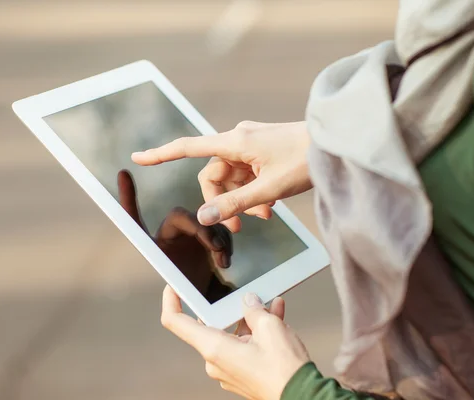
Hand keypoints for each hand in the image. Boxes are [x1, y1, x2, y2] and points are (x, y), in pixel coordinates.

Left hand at [117, 170, 233, 299]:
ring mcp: (193, 232)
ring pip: (207, 223)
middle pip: (185, 217)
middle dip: (201, 229)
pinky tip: (225, 262)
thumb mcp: (173, 282)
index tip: (123, 174)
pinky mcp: (212, 235)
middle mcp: (172, 233)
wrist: (211, 302)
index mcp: (156, 243)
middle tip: (213, 246)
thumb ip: (169, 273)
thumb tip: (153, 229)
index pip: (139, 218)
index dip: (128, 196)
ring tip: (222, 261)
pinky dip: (225, 244)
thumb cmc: (188, 291)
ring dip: (217, 240)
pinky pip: (220, 230)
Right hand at [132, 121, 311, 231]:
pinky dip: (252, 192)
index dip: (161, 155)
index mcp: (235, 142)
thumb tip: (204, 217)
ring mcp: (251, 145)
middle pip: (214, 175)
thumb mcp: (268, 190)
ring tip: (264, 216)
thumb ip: (234, 204)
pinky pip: (247, 175)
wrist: (336, 144)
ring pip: (232, 178)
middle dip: (222, 202)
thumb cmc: (305, 160)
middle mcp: (238, 140)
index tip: (138, 158)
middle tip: (238, 228)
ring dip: (242, 200)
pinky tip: (269, 206)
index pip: (188, 147)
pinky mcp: (262, 151)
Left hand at [160, 285, 310, 399]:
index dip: (171, 301)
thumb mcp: (270, 326)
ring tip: (272, 305)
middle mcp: (215, 361)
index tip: (174, 287)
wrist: (302, 397)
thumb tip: (248, 301)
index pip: (176, 322)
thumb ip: (253, 309)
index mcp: (213, 348)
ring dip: (251, 320)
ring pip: (232, 335)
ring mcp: (227, 370)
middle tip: (248, 294)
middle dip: (231, 308)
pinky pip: (243, 347)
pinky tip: (275, 317)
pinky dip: (256, 333)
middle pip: (211, 325)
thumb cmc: (283, 370)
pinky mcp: (241, 375)